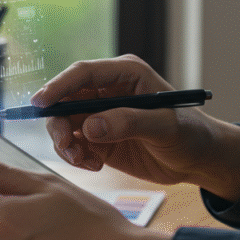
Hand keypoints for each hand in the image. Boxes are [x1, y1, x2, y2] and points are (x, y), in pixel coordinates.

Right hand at [31, 55, 239, 199]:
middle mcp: (108, 91)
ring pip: (65, 124)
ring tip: (84, 161)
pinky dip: (76, 157)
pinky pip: (74, 144)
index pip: (83, 73)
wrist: (199, 160)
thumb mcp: (164, 126)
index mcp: (125, 75)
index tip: (40, 104)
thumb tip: (89, 127)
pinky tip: (95, 166)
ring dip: (66, 144)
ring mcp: (101, 115)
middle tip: (67, 147)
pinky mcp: (99, 138)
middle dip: (59, 123)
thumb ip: (128, 123)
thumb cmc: (190, 134)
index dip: (58, 86)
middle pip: (65, 99)